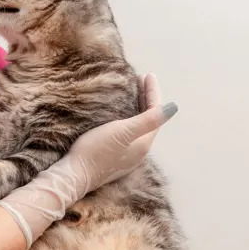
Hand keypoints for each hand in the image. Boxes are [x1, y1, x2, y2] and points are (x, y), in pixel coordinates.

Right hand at [0, 73, 176, 248]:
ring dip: (138, 107)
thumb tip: (174, 108)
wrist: (74, 175)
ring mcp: (127, 155)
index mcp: (144, 143)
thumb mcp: (123, 131)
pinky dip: (129, 117)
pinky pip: (129, 132)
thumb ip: (148, 120)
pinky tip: (121, 114)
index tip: (148, 74)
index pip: (156, 113)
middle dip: (147, 98)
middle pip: (149, 119)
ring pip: (139, 125)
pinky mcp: (115, 157)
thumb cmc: (97, 151)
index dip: (153, 92)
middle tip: (140, 78)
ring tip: (133, 91)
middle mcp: (139, 150)